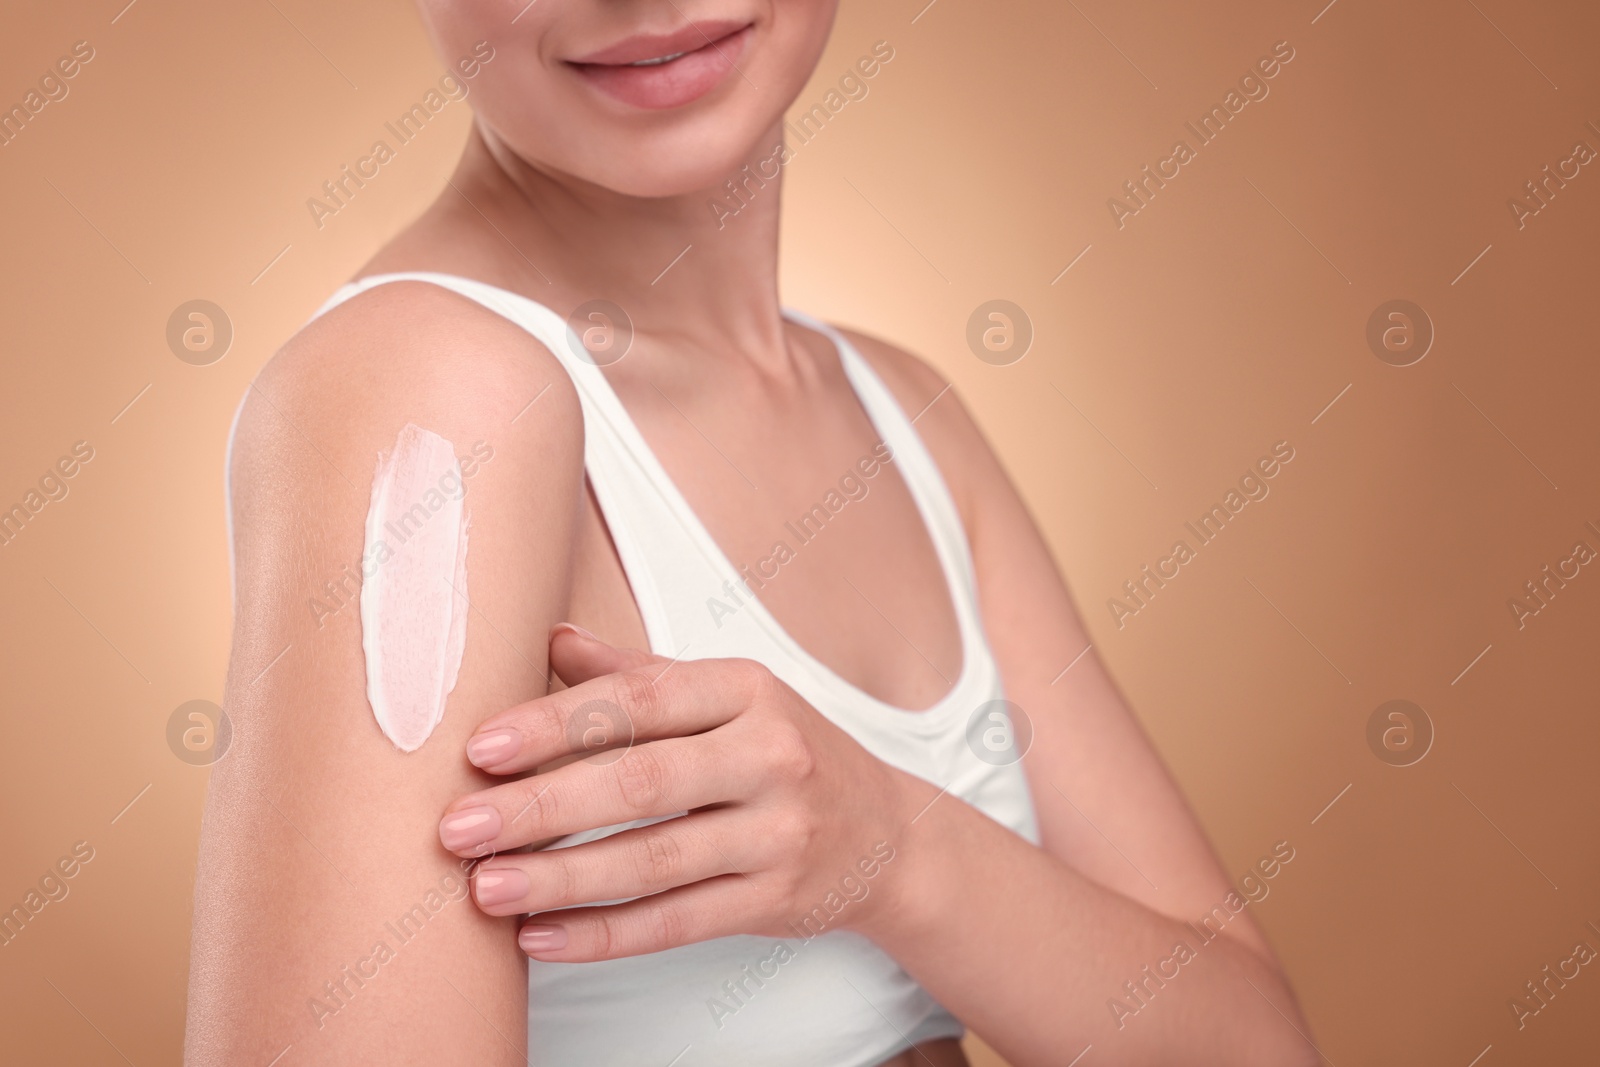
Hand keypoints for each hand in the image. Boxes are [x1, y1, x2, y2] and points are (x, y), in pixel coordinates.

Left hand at [438, 624, 922, 961]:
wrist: (888, 834)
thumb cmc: (785, 752)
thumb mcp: (728, 698)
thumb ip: (640, 673)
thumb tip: (551, 639)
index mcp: (746, 690)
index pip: (638, 702)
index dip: (553, 724)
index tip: (479, 748)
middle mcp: (769, 756)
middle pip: (638, 783)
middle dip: (539, 809)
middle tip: (458, 828)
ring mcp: (777, 834)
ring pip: (653, 863)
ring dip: (560, 880)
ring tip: (484, 889)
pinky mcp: (774, 901)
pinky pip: (676, 922)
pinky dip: (605, 935)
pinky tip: (542, 938)